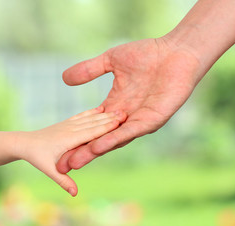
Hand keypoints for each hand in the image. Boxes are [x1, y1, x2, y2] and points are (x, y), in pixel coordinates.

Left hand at [16, 107, 123, 196]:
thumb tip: (75, 194)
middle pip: (93, 123)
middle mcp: (70, 129)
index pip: (91, 132)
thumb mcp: (50, 171)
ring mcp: (68, 124)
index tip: (120, 122)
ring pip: (89, 118)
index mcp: (68, 139)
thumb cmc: (37, 158)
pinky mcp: (67, 123)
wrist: (25, 143)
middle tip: (125, 114)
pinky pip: (81, 116)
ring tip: (118, 110)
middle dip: (109, 119)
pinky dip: (92, 112)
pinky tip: (100, 109)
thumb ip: (63, 181)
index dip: (106, 127)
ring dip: (104, 114)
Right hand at [57, 38, 201, 172]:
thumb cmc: (147, 54)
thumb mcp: (110, 60)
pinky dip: (114, 139)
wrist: (175, 51)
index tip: (58, 148)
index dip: (76, 136)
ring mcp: (138, 120)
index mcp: (115, 105)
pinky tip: (98, 147)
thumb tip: (64, 79)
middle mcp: (125, 118)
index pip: (92, 125)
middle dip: (81, 151)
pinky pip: (131, 132)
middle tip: (61, 165)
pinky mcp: (152, 120)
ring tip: (76, 162)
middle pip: (100, 138)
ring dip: (95, 151)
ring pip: (113, 140)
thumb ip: (89, 70)